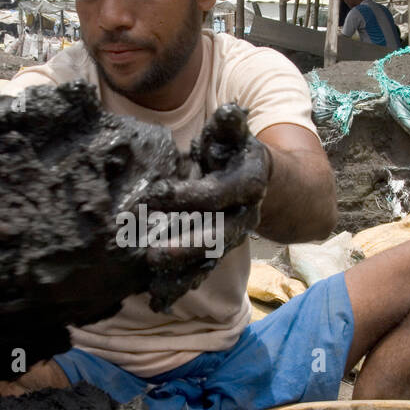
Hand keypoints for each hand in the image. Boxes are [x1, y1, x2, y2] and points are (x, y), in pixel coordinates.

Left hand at [142, 104, 271, 306]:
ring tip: (153, 282)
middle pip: (217, 236)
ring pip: (208, 260)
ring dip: (182, 273)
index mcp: (248, 185)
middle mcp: (244, 217)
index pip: (218, 194)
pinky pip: (201, 272)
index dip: (188, 196)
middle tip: (152, 253)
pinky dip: (180, 286)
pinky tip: (158, 299)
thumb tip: (229, 111)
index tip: (154, 194)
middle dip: (185, 246)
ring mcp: (232, 238)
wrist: (258, 181)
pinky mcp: (217, 253)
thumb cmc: (233, 152)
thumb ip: (230, 126)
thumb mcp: (234, 135)